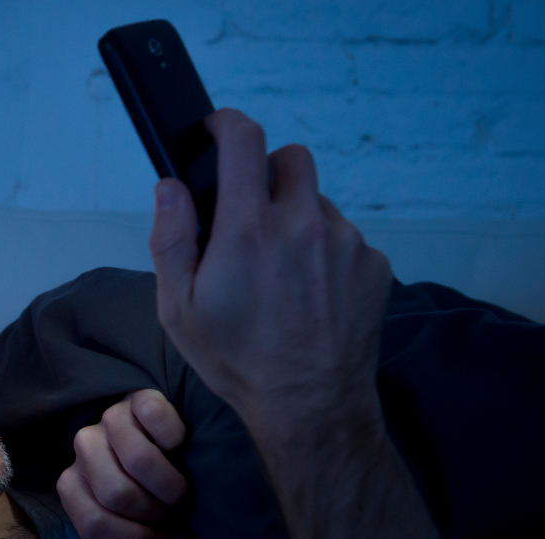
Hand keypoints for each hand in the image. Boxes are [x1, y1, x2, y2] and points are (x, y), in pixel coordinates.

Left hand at [56, 389, 189, 538]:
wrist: (180, 448)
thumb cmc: (156, 498)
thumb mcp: (146, 532)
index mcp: (75, 484)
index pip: (91, 524)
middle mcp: (85, 447)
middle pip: (115, 493)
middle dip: (153, 513)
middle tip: (170, 514)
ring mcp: (109, 418)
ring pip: (138, 458)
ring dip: (170, 484)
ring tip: (179, 492)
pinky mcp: (138, 397)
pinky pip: (155, 416)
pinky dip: (175, 437)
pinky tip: (180, 447)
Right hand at [148, 110, 450, 538]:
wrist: (310, 406)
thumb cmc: (236, 360)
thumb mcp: (178, 308)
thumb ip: (171, 238)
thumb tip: (170, 186)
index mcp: (248, 228)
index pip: (244, 138)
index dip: (225, 125)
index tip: (216, 134)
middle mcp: (303, 223)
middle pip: (291, 159)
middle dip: (268, 176)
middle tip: (251, 218)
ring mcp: (346, 242)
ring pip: (320, 202)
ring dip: (298, 220)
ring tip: (282, 275)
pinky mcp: (374, 263)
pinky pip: (346, 237)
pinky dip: (326, 253)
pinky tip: (311, 295)